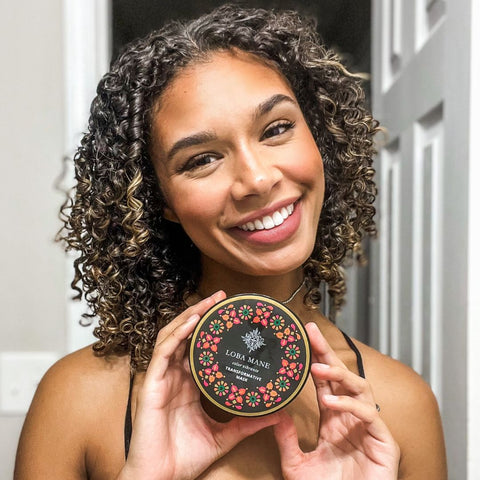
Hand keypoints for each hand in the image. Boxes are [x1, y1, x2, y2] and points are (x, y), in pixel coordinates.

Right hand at [118, 291, 279, 479]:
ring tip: (208, 302)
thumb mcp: (224, 435)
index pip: (196, 347)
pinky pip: (164, 352)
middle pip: (184, 335)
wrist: (161, 479)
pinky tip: (193, 321)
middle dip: (200, 313)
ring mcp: (161, 378)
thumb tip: (277, 414)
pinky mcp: (152, 384)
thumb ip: (247, 422)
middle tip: (220, 298)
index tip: (229, 315)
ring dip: (190, 316)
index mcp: (187, 384)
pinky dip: (178, 334)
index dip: (209, 328)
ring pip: (173, 336)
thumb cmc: (184, 458)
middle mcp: (173, 376)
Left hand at [273, 323, 399, 479]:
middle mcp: (351, 419)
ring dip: (339, 375)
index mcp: (334, 420)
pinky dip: (350, 405)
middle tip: (313, 334)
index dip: (316, 361)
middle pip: (342, 377)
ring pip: (360, 388)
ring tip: (317, 368)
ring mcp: (369, 428)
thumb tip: (276, 415)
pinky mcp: (384, 442)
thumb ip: (288, 441)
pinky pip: (370, 414)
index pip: (325, 383)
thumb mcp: (297, 465)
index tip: (304, 341)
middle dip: (328, 354)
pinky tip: (331, 403)